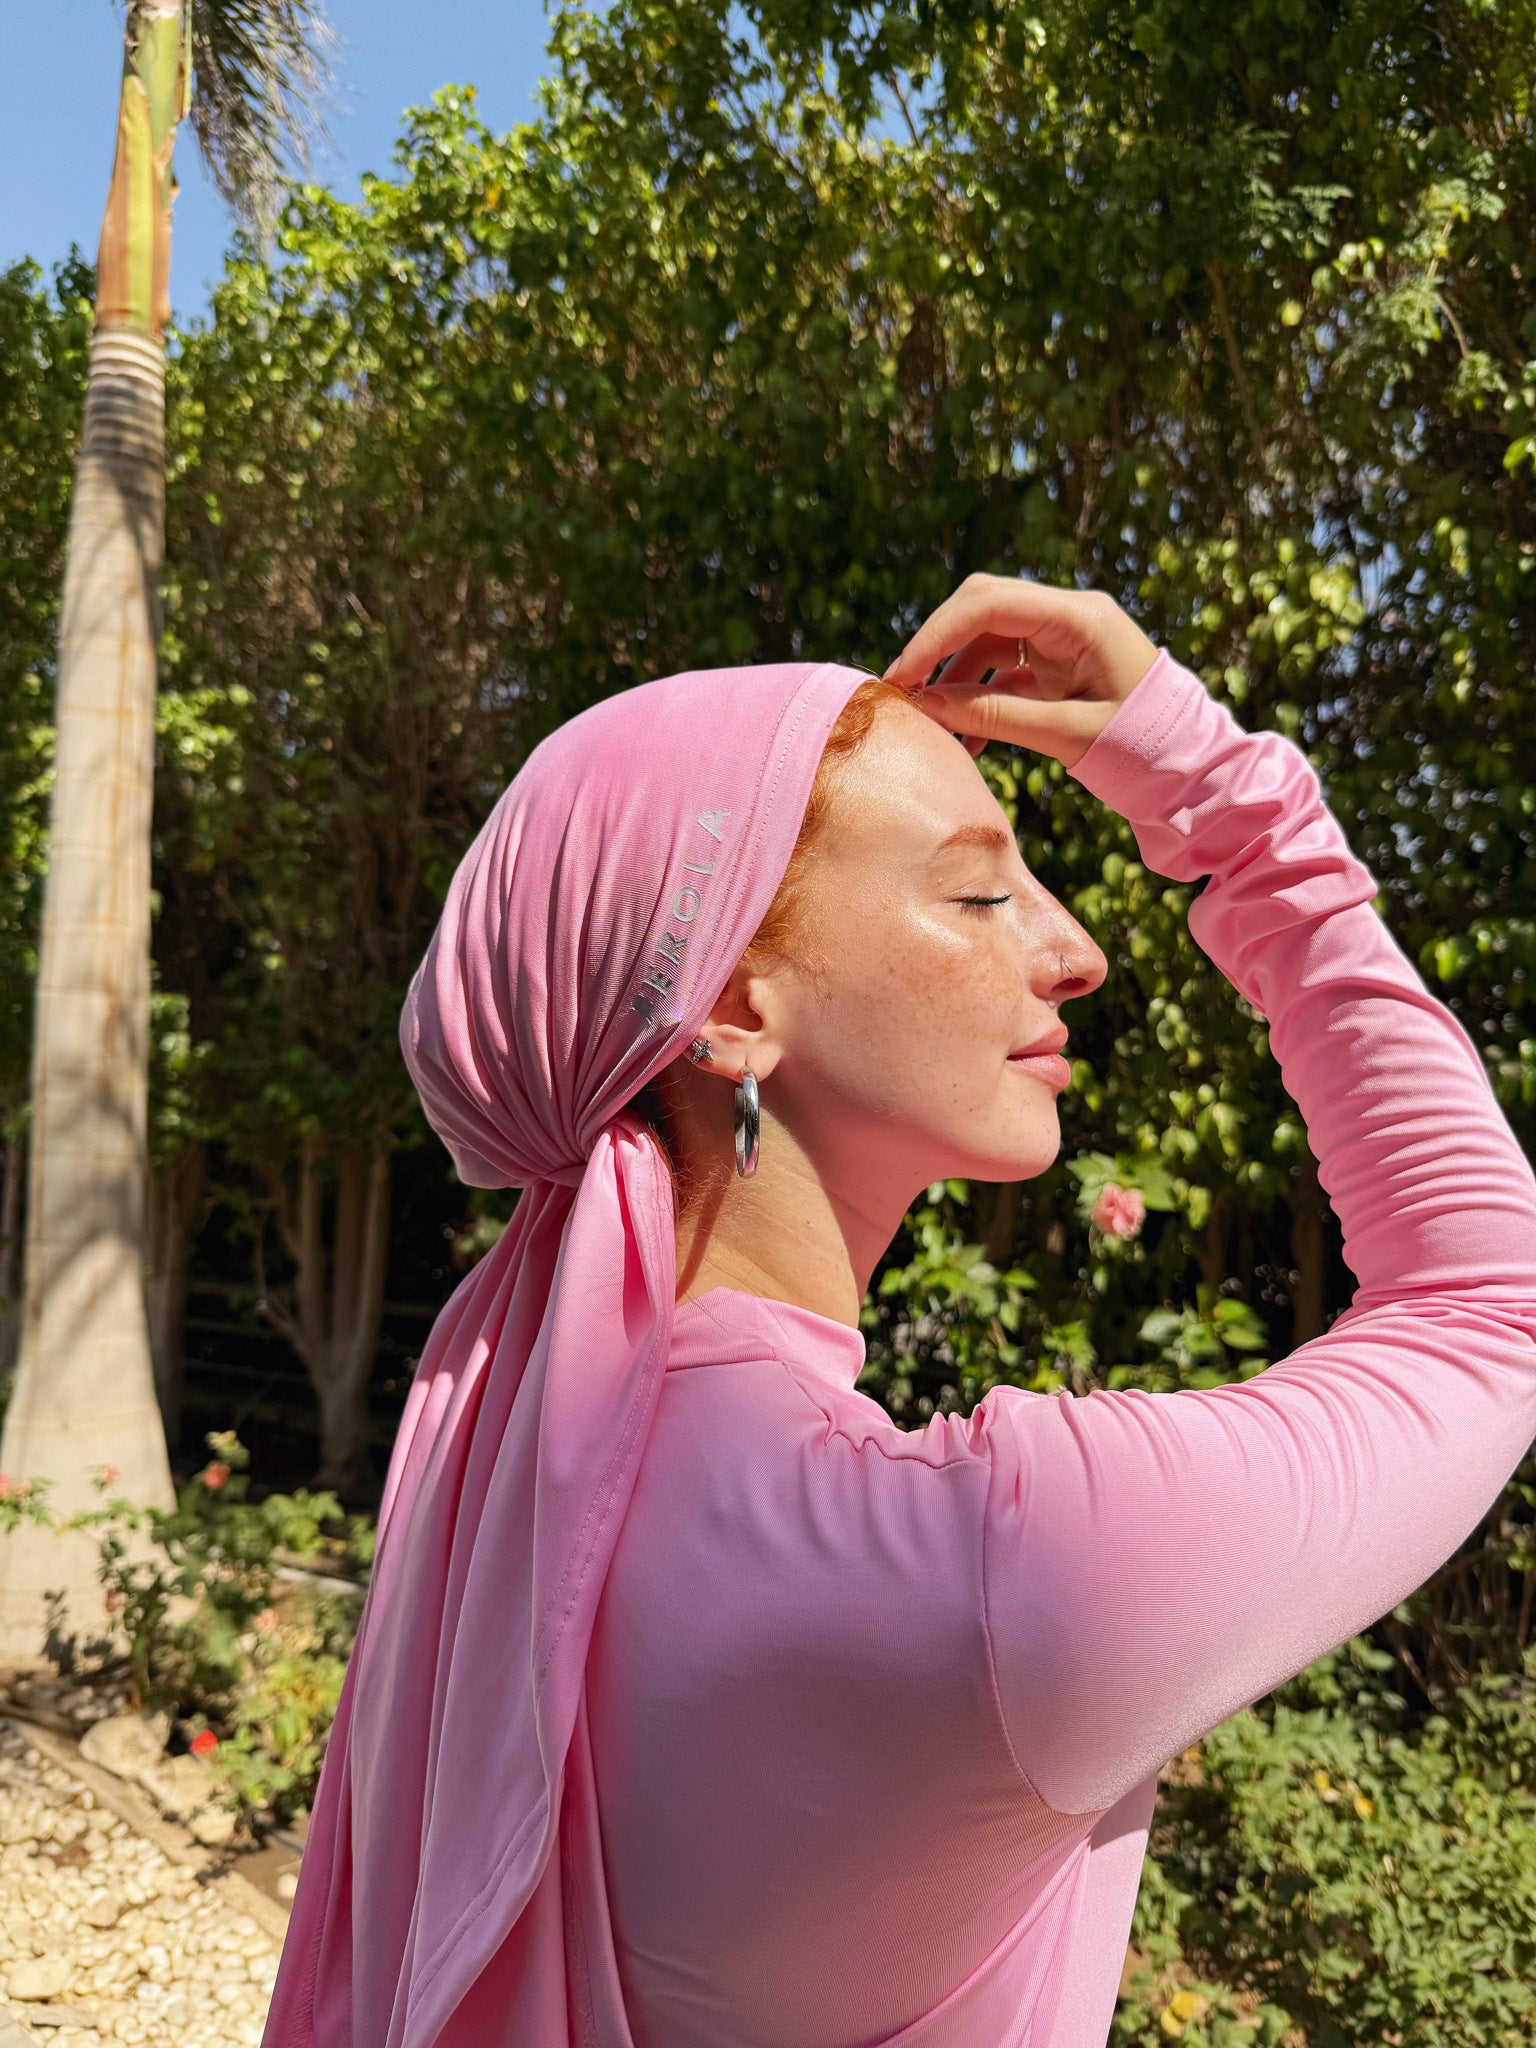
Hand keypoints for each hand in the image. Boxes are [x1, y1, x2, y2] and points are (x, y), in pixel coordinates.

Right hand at [881, 575, 1161, 766]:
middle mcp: (1069, 617)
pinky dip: (981, 699)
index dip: (936, 636)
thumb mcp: (1068, 736)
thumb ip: (996, 716)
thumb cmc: (1148, 752)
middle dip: (938, 648)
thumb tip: (928, 705)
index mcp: (1080, 618)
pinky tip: (967, 739)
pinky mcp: (1062, 667)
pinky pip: (1006, 670)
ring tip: (935, 725)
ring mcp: (1064, 640)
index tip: (902, 676)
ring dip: (957, 679)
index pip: (989, 604)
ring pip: (989, 640)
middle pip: (982, 608)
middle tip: (903, 692)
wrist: (1196, 774)